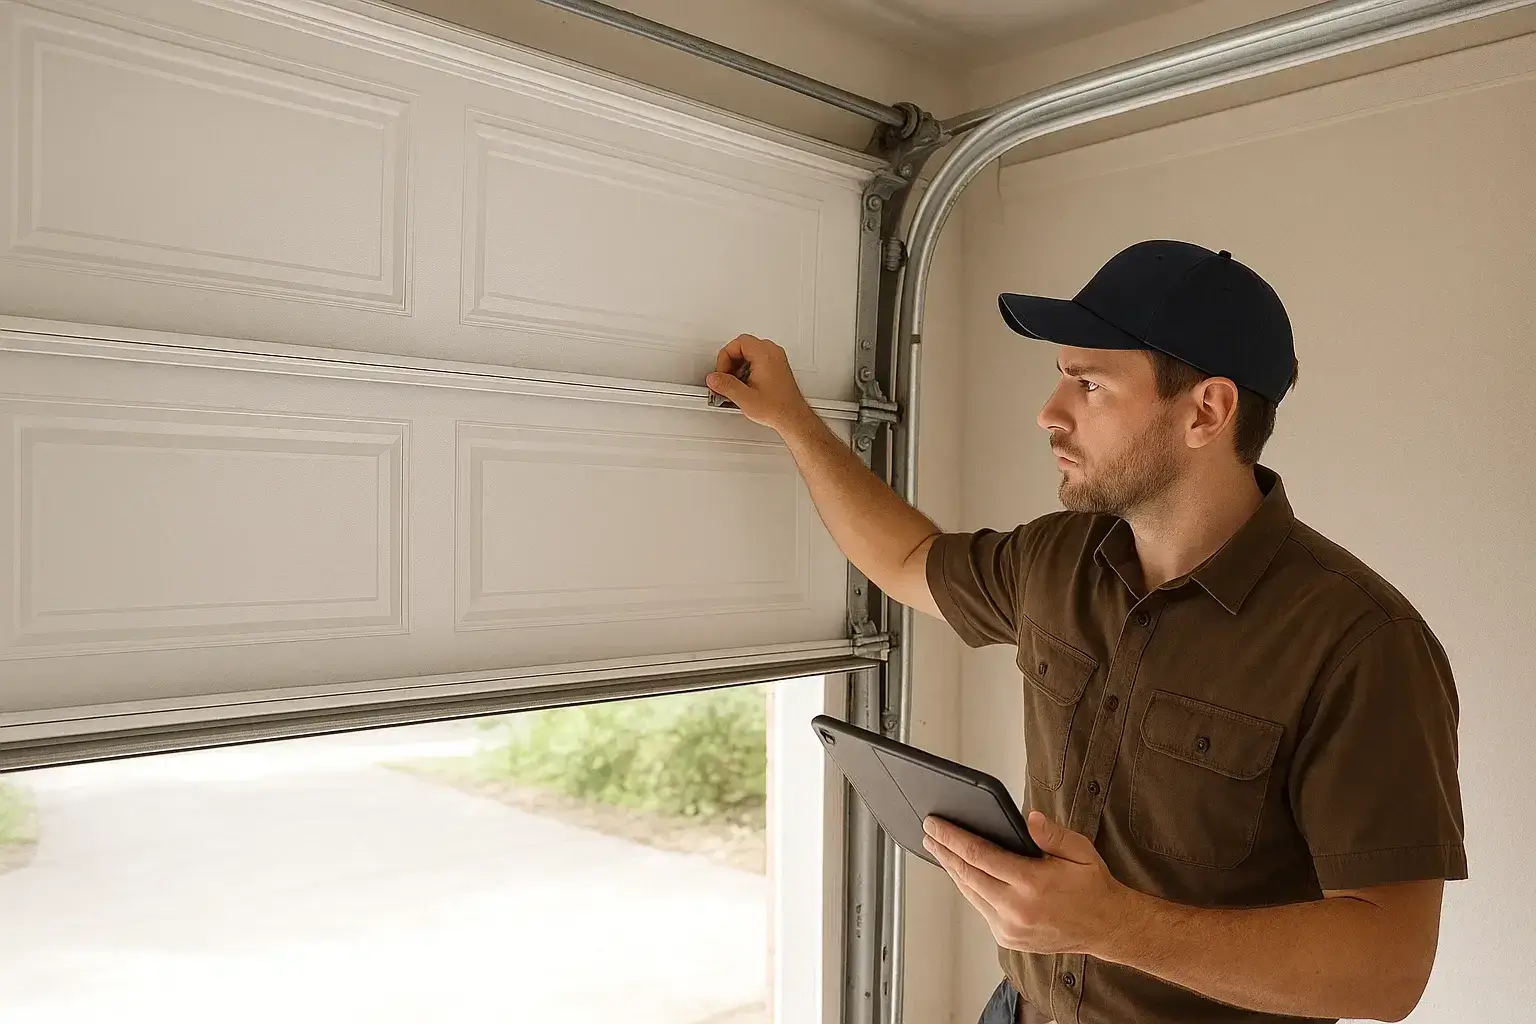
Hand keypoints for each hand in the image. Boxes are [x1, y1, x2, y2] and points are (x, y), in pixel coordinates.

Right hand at [706, 334, 813, 433]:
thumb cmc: (778, 408)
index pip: (737, 343)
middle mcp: (772, 353)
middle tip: (725, 378)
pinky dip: (747, 370)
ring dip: (738, 367)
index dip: (725, 358)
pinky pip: (757, 360)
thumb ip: (726, 385)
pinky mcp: (777, 367)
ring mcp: (776, 359)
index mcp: (765, 354)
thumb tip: (713, 378)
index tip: (722, 373)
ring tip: (734, 384)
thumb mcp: (745, 398)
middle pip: (743, 346)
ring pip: (749, 353)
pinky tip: (744, 386)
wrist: (793, 417)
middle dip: (730, 363)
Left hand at [923, 811, 1138, 956]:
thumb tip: (1028, 819)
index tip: (935, 824)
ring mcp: (1010, 928)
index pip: (980, 855)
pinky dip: (969, 888)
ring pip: (970, 893)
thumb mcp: (1080, 850)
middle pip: (967, 875)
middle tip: (928, 833)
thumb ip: (1052, 834)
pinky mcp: (1008, 939)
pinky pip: (980, 908)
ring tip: (939, 849)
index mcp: (1033, 884)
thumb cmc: (1092, 887)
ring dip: (952, 870)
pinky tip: (963, 873)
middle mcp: (1017, 909)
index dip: (952, 838)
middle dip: (944, 851)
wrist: (1106, 927)